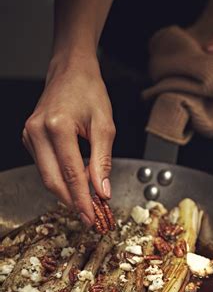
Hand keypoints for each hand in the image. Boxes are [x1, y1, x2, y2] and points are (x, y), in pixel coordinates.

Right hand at [22, 58, 115, 225]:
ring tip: (87, 206)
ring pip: (47, 176)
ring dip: (67, 193)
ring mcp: (29, 135)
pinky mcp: (29, 138)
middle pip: (52, 180)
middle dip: (72, 203)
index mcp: (57, 127)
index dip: (83, 199)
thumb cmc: (89, 92)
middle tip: (90, 219)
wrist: (71, 72)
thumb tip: (102, 191)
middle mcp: (36, 132)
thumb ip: (103, 160)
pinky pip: (45, 166)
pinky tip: (75, 186)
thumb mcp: (104, 125)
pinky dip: (60, 179)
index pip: (71, 174)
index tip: (94, 217)